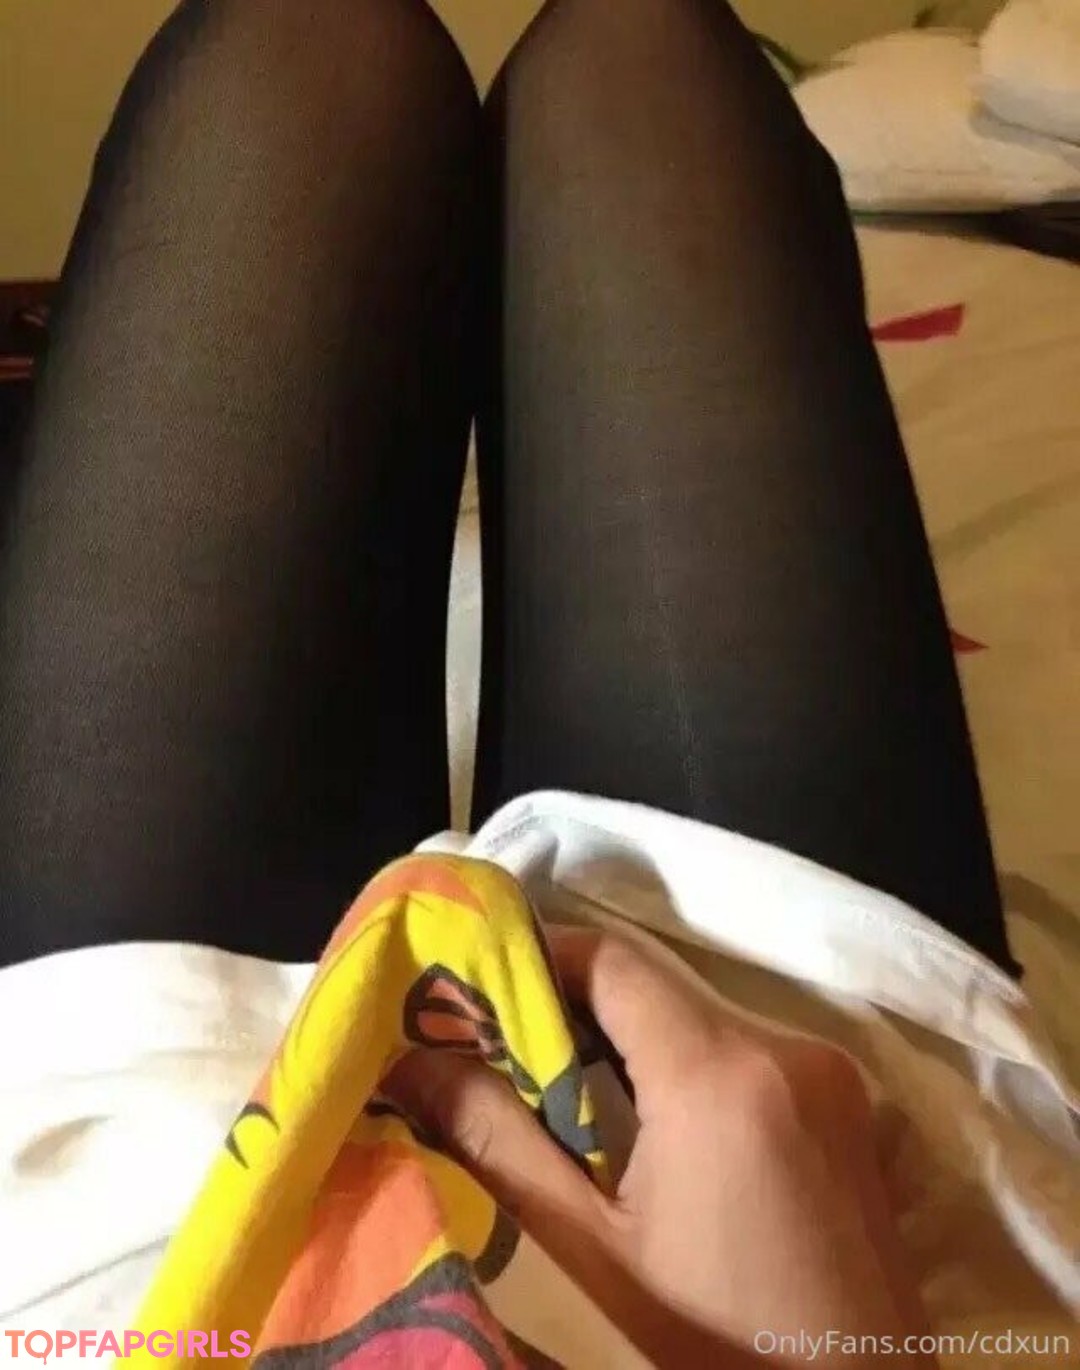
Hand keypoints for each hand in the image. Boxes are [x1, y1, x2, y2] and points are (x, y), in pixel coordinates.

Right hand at [389, 926, 934, 1368]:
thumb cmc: (717, 1338)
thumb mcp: (595, 1247)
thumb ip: (500, 1142)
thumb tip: (413, 1066)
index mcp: (720, 1073)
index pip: (614, 960)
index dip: (539, 957)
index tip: (477, 988)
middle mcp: (784, 1043)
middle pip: (656, 983)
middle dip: (573, 1002)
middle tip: (499, 1041)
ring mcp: (827, 1065)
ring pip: (701, 1009)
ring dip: (629, 1031)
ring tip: (560, 1080)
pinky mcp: (846, 1093)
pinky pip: (746, 1042)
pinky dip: (686, 1054)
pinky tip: (646, 1108)